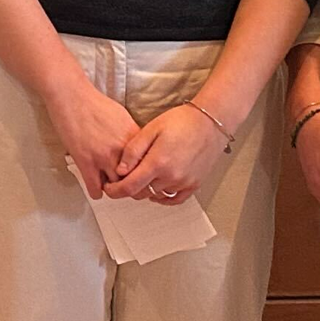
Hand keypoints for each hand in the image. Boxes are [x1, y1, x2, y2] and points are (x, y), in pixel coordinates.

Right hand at [47, 80, 139, 197]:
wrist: (71, 96)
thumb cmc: (93, 103)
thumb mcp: (123, 116)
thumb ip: (131, 135)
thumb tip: (135, 147)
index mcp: (134, 137)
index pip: (147, 164)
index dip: (145, 174)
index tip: (141, 178)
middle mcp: (122, 149)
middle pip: (135, 179)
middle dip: (132, 185)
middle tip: (127, 188)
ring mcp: (104, 157)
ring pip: (117, 187)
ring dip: (114, 190)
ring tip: (111, 189)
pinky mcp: (86, 162)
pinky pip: (96, 188)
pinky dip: (97, 192)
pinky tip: (97, 189)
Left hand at [103, 105, 226, 203]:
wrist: (211, 122)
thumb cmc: (182, 121)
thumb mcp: (151, 129)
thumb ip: (133, 151)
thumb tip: (120, 170)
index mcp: (158, 163)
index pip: (130, 187)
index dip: (115, 191)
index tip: (109, 189)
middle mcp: (171, 177)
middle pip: (141, 193)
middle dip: (129, 188)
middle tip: (124, 179)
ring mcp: (184, 182)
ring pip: (156, 195)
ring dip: (145, 190)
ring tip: (142, 177)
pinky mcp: (194, 184)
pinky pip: (175, 199)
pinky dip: (163, 197)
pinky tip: (157, 189)